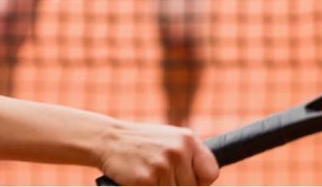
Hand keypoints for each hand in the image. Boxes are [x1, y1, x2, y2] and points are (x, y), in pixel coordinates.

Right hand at [98, 122, 218, 185]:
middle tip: (162, 175)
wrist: (110, 139)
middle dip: (178, 185)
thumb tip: (205, 182)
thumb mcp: (172, 139)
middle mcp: (178, 151)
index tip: (190, 180)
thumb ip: (190, 156)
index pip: (211, 173)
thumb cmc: (143, 143)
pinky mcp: (146, 180)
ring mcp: (162, 166)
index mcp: (189, 140)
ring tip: (151, 175)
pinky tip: (142, 180)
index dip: (201, 181)